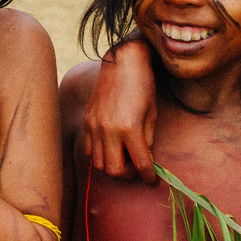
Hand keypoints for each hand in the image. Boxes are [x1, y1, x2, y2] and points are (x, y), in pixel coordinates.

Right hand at [81, 39, 157, 180]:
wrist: (122, 61)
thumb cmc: (143, 84)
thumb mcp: (152, 113)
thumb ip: (147, 140)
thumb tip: (144, 158)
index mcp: (130, 128)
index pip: (140, 164)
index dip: (149, 175)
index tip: (152, 178)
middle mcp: (109, 130)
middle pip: (114, 171)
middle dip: (128, 174)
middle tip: (137, 168)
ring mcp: (94, 126)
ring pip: (99, 164)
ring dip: (112, 165)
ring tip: (124, 157)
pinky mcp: (87, 121)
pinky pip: (89, 149)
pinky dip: (100, 154)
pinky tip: (111, 146)